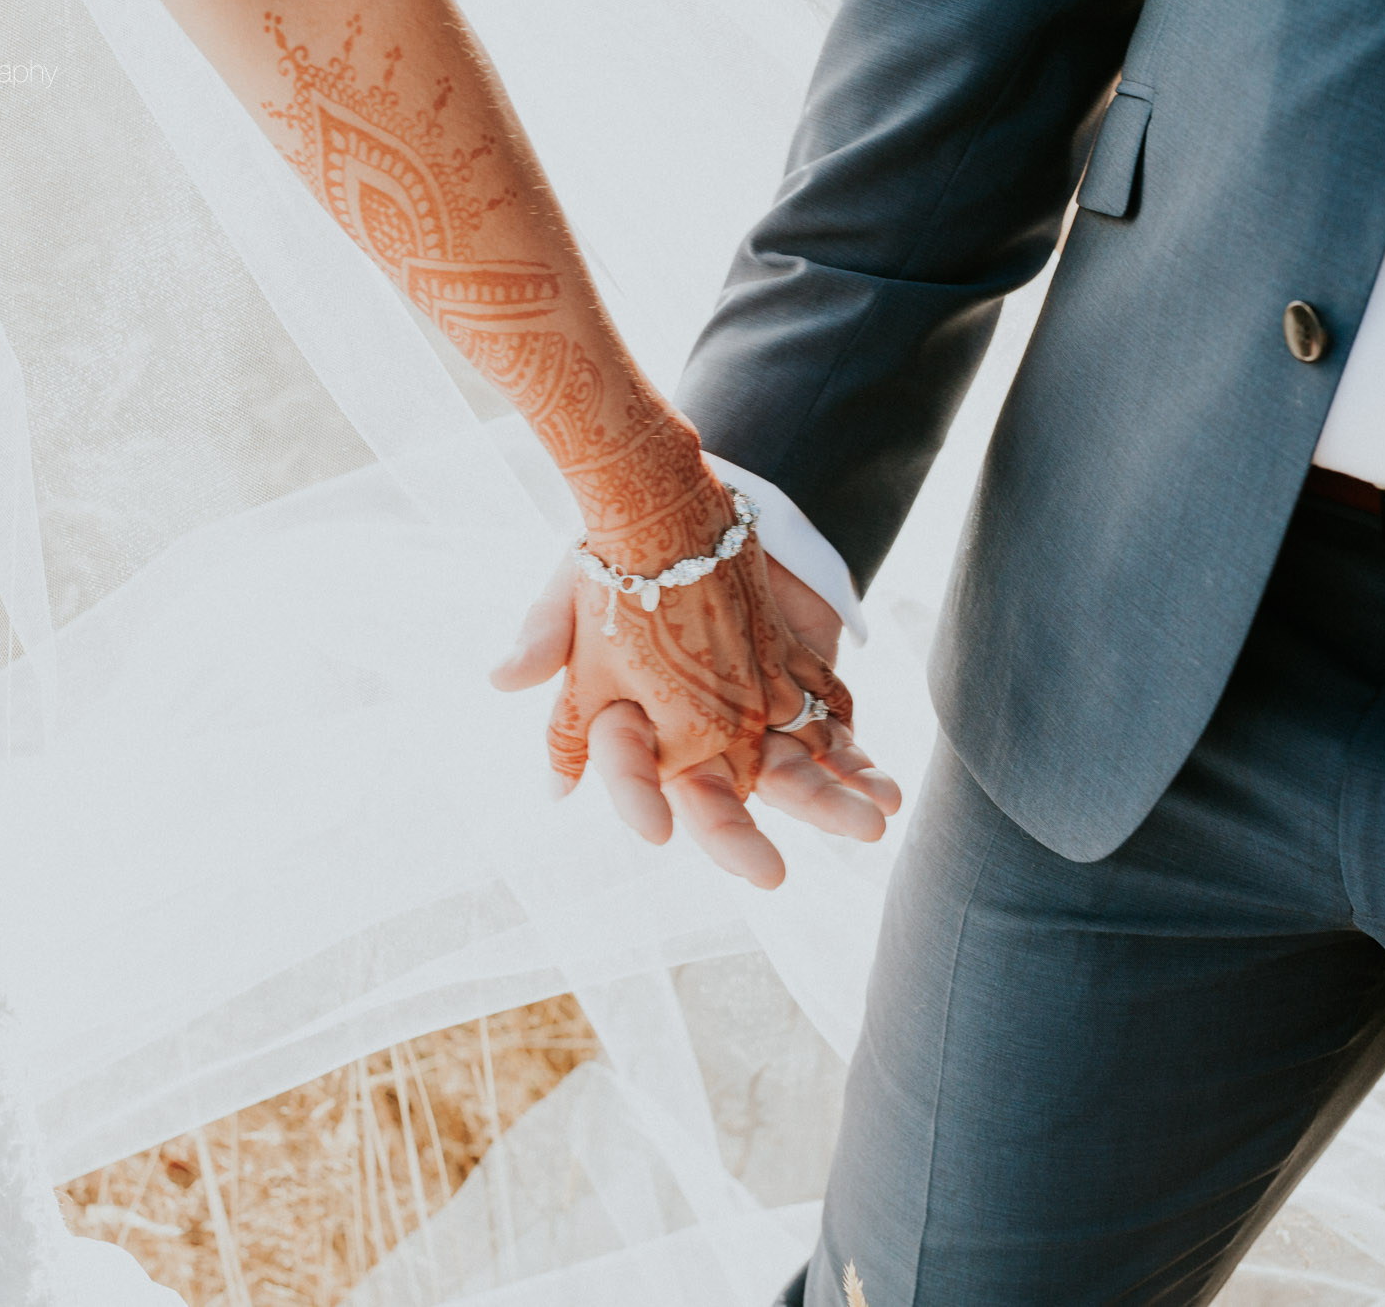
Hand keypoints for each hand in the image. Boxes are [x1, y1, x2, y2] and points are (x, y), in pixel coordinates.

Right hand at [491, 538, 901, 887]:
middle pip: (717, 804)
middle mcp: (695, 740)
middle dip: (742, 843)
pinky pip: (835, 741)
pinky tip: (885, 787)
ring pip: (789, 780)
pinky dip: (859, 765)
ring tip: (867, 823)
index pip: (634, 776)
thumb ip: (544, 634)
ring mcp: (754, 721)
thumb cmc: (619, 555)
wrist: (693, 508)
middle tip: (770, 877)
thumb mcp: (573, 587)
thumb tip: (499, 679)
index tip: (655, 832)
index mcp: (638, 728)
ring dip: (828, 805)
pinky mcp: (803, 695)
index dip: (638, 801)